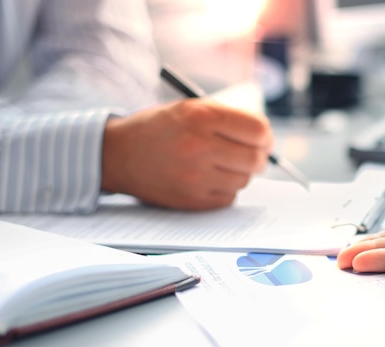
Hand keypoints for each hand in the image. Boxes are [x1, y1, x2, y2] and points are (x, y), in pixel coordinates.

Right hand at [101, 99, 273, 209]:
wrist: (118, 154)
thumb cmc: (160, 128)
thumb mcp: (191, 109)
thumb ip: (229, 119)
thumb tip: (265, 138)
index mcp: (202, 116)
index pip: (257, 130)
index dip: (265, 136)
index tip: (262, 139)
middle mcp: (200, 146)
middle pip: (255, 159)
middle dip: (258, 157)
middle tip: (249, 155)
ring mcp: (195, 176)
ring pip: (244, 180)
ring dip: (239, 173)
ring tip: (221, 165)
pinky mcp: (191, 200)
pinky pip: (228, 198)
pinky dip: (225, 189)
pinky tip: (209, 179)